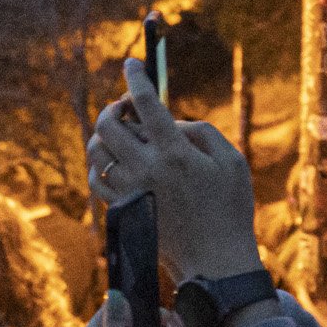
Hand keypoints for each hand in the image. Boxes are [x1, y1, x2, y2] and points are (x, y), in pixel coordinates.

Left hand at [86, 58, 263, 282]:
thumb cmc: (230, 210)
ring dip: (104, 136)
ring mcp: (130, 192)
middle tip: (126, 107)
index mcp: (175, 153)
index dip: (135, 78)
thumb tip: (170, 122)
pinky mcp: (122, 212)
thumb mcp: (231, 162)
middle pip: (109, 125)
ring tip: (120, 134)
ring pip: (96, 152)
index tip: (131, 64)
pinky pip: (97, 180)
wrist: (215, 262)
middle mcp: (146, 170)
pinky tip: (116, 163)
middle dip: (113, 107)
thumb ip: (200, 132)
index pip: (146, 104)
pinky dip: (102, 165)